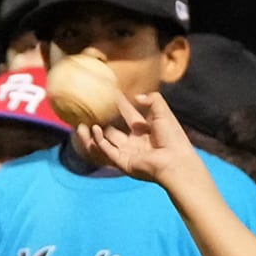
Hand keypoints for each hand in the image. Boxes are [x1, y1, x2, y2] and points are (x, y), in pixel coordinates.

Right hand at [81, 92, 204, 188]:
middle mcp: (134, 142)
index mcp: (145, 130)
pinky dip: (98, 141)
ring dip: (92, 134)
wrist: (175, 160)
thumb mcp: (163, 112)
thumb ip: (152, 99)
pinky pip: (106, 151)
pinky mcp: (123, 162)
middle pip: (112, 130)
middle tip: (88, 111)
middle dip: (100, 121)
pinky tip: (94, 129)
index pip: (128, 114)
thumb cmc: (172, 137)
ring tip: (80, 124)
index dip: (119, 104)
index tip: (109, 93)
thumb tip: (137, 96)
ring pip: (104, 142)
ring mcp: (128, 152)